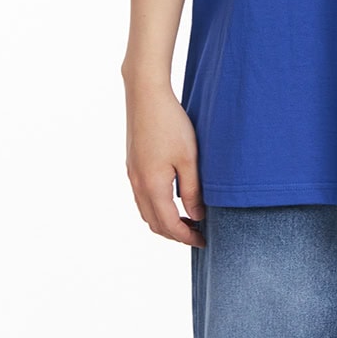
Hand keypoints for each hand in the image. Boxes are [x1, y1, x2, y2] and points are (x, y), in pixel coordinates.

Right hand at [123, 78, 206, 246]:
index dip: (186, 237)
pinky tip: (171, 198)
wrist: (146, 96)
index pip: (169, 225)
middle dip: (175, 233)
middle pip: (154, 223)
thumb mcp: (189, 158)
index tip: (204, 241)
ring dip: (164, 221)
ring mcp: (132, 175)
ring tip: (187, 218)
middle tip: (197, 233)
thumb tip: (197, 215)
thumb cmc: (170, 124)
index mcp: (152, 186)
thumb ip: (192, 190)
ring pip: (146, 211)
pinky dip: (156, 207)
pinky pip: (142, 197)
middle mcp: (138, 185)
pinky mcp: (132, 164)